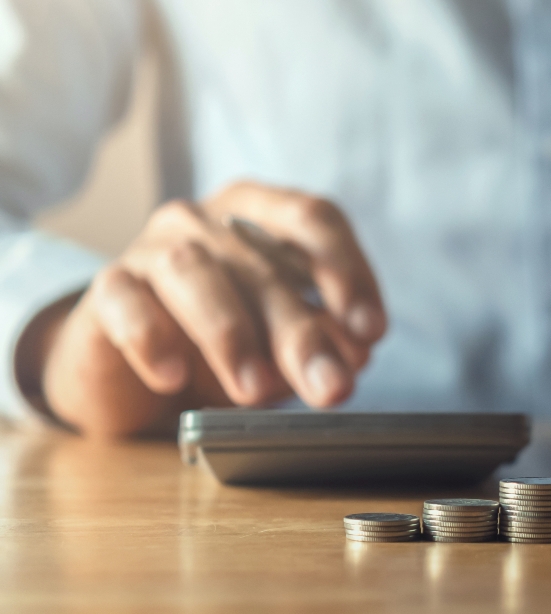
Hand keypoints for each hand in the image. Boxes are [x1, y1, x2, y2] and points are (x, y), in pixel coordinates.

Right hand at [27, 181, 386, 437]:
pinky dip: (150, 338)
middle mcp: (206, 220)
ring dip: (231, 334)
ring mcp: (150, 248)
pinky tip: (173, 375)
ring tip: (256, 389)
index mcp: (261, 215)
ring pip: (194, 274)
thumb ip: (322, 341)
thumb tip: (355, 356)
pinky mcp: (107, 290)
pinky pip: (125, 303)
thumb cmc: (224, 343)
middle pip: (263, 265)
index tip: (370, 330)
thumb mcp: (282, 344)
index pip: (314, 219)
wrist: (134, 372)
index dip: (348, 270)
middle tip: (330, 386)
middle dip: (304, 333)